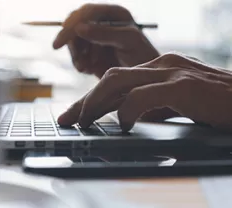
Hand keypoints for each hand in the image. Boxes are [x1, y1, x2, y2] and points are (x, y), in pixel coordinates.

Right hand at [53, 4, 158, 77]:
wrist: (143, 81)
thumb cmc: (143, 57)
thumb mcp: (128, 41)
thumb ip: (105, 33)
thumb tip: (79, 28)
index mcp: (114, 14)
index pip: (87, 12)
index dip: (73, 22)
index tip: (63, 34)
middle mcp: (102, 23)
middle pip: (75, 25)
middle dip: (71, 40)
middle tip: (62, 51)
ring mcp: (95, 39)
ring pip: (73, 42)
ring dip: (75, 55)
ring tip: (85, 67)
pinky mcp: (90, 54)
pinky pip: (76, 56)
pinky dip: (79, 63)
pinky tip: (88, 70)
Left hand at [58, 53, 231, 131]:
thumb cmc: (217, 107)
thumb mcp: (177, 105)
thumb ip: (153, 107)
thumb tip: (125, 120)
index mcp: (158, 68)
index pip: (114, 81)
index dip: (89, 99)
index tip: (72, 116)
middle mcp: (161, 65)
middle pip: (109, 79)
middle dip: (84, 101)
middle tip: (66, 120)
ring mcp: (172, 72)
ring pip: (117, 82)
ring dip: (95, 103)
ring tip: (83, 123)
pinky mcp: (184, 86)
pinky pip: (143, 95)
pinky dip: (128, 110)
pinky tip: (124, 124)